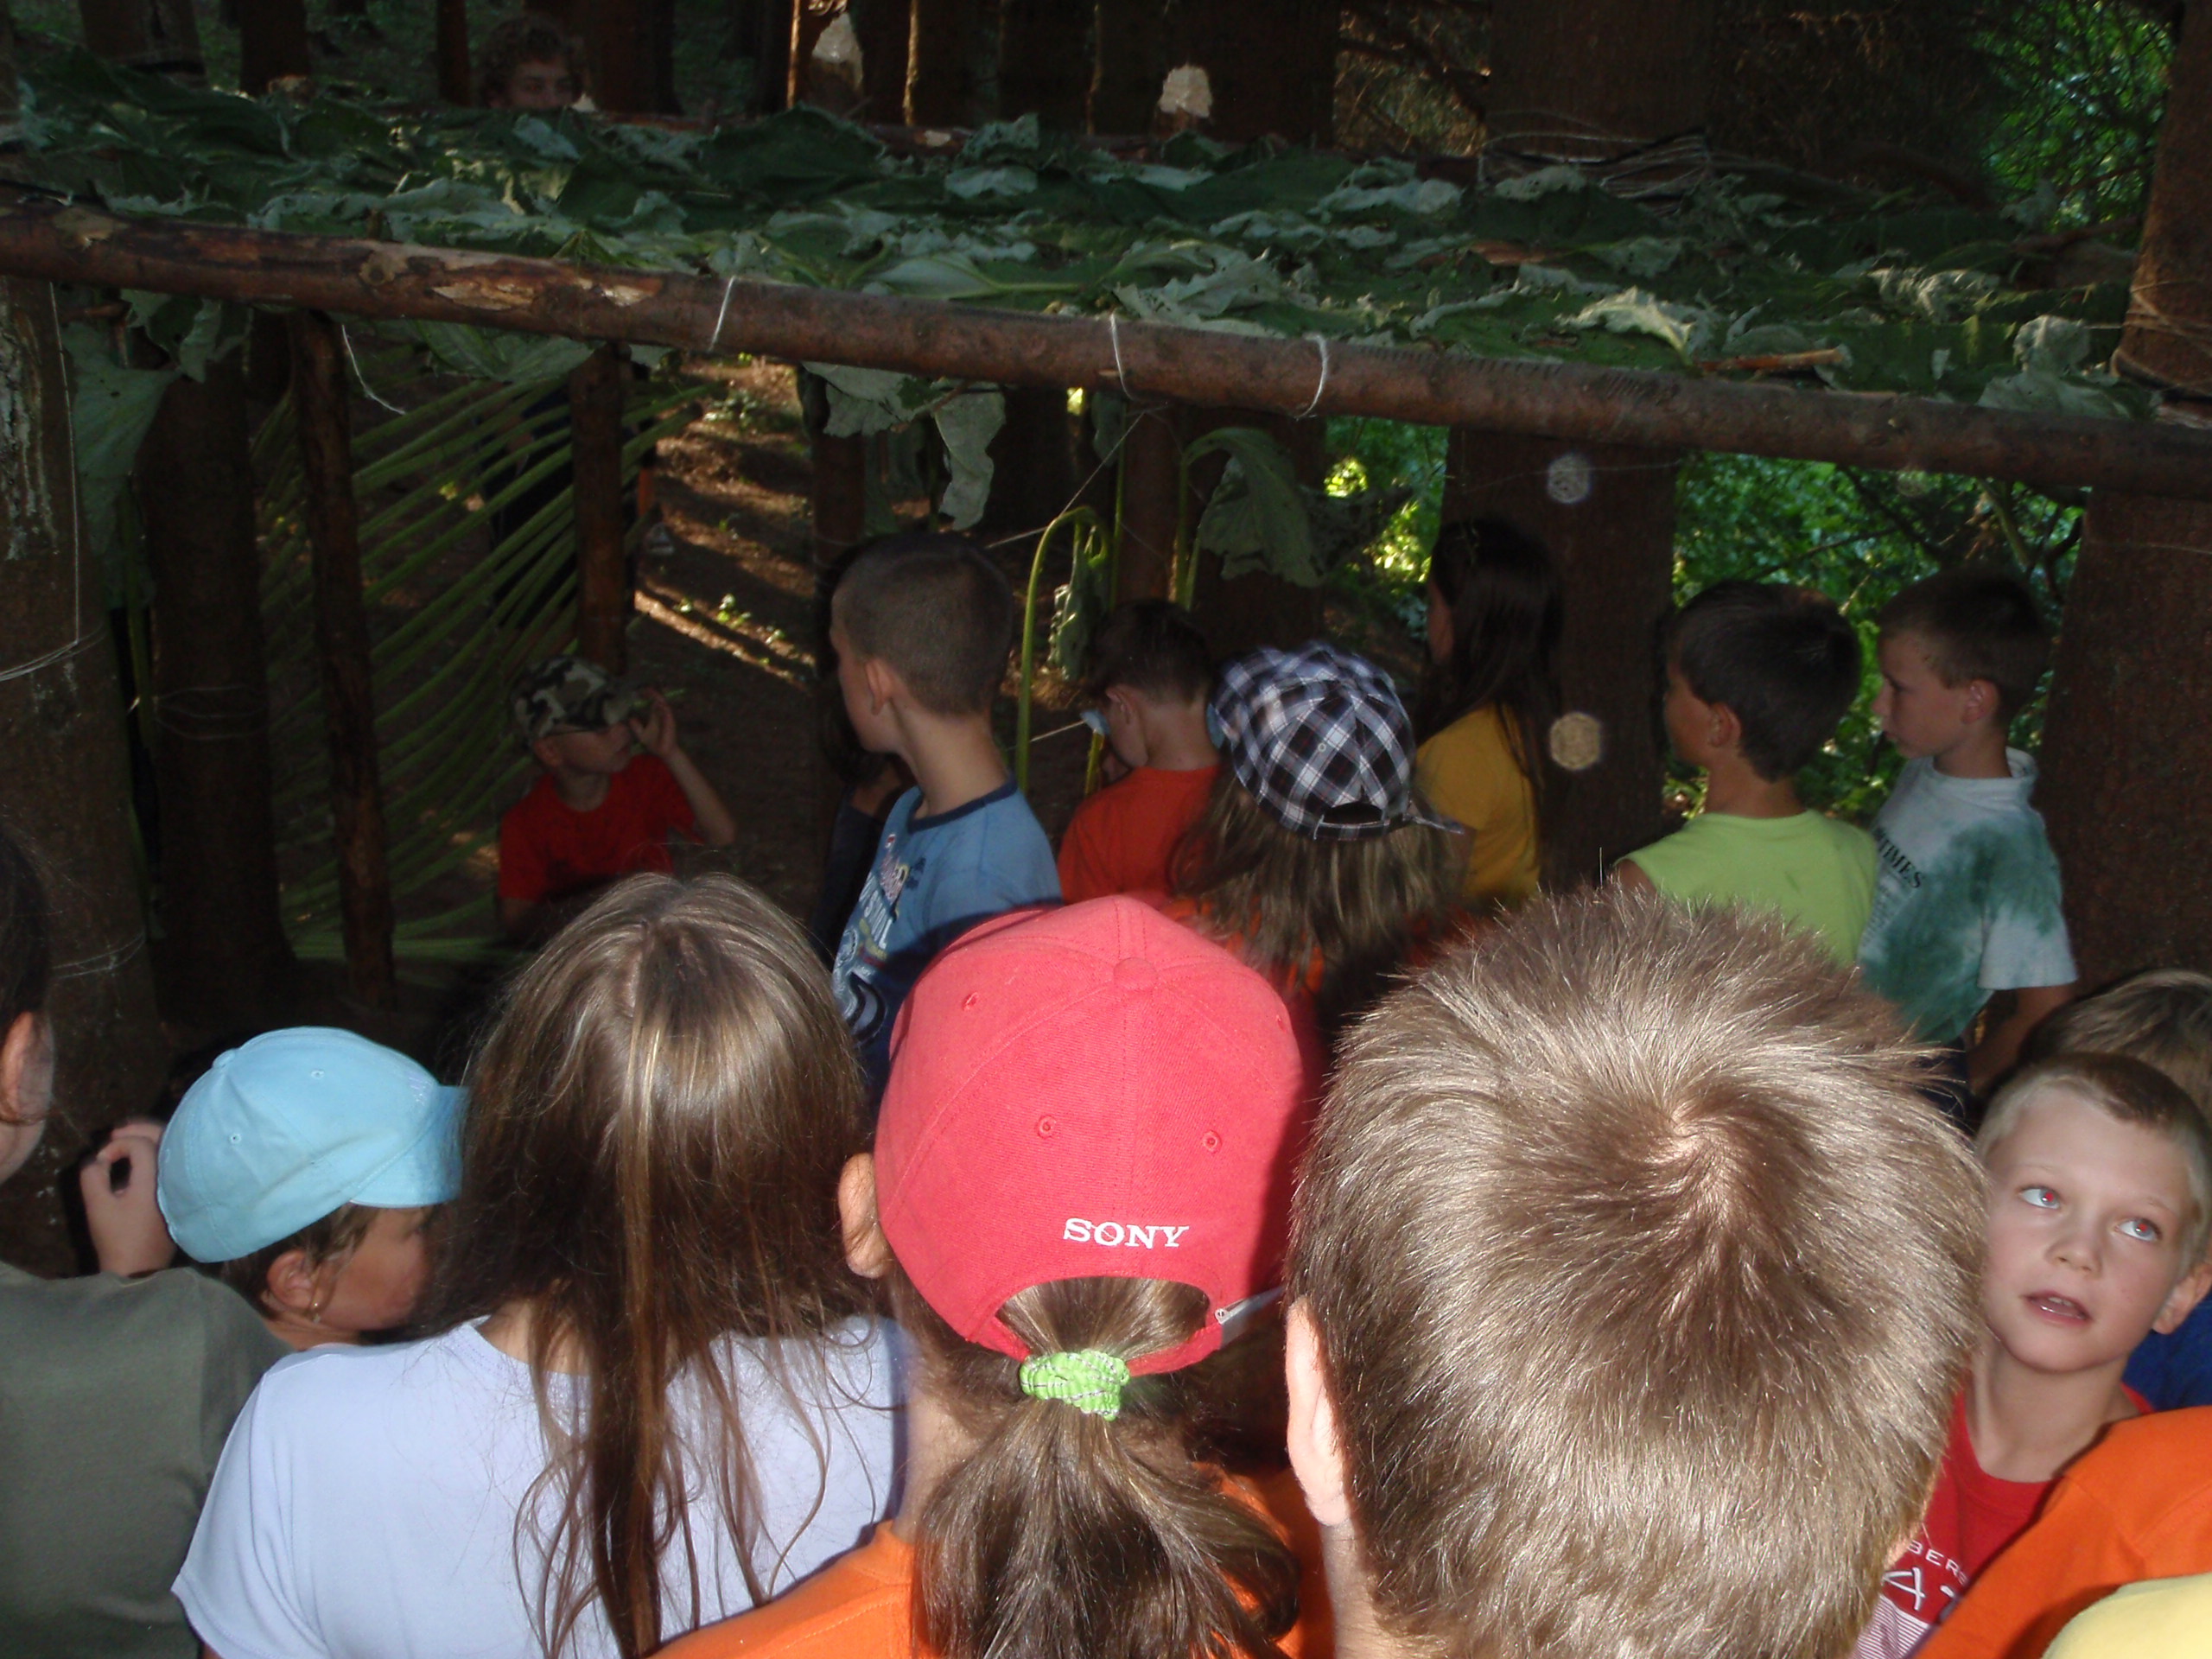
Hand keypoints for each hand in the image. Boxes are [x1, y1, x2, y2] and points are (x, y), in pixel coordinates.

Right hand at [80, 1120, 175, 1275]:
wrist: (140, 1268)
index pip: (143, 1145)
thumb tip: (98, 1158)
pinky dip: (157, 1151)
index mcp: (156, 1180)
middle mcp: (174, 1177)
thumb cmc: (118, 1238)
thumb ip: (92, 1176)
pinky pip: (172, 1160)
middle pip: (165, 1137)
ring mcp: (181, 1183)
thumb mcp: (97, 1206)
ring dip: (148, 1138)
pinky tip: (138, 1153)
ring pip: (171, 1147)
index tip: (101, 1159)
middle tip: (115, 1132)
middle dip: (139, 1130)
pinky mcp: (181, 1191)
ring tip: (124, 1137)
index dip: (119, 1145)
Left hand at [628, 689, 677, 758]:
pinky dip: (663, 706)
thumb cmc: (654, 743)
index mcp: (655, 716)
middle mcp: (661, 715)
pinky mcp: (670, 722)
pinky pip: (667, 712)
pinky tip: (657, 702)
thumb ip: (636, 726)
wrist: (663, 752)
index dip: (648, 697)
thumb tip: (630, 718)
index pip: (652, 703)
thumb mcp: (641, 734)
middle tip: (645, 688)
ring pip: (663, 704)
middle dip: (653, 694)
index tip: (641, 691)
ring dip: (658, 697)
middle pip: (658, 701)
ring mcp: (666, 718)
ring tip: (651, 691)